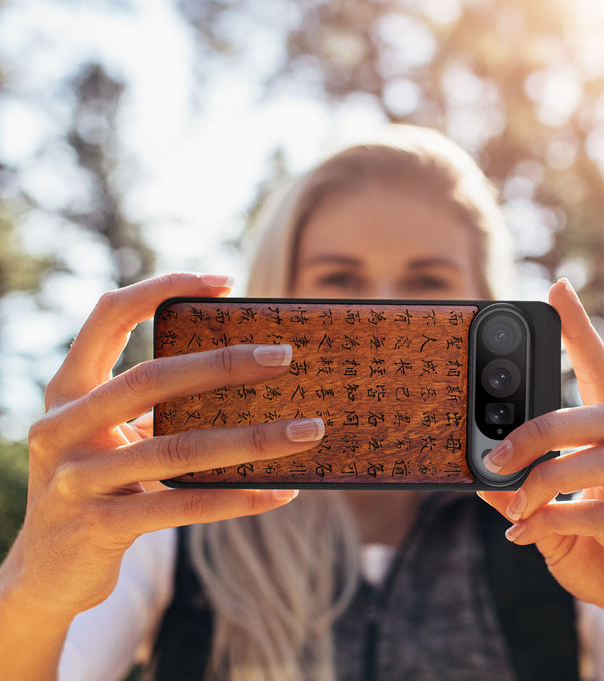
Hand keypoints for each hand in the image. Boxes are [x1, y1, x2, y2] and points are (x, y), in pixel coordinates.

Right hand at [3, 273, 324, 620]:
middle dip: (223, 364)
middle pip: (151, 379)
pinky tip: (280, 492)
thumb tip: (248, 380)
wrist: (45, 571)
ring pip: (177, 449)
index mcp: (68, 390)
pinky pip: (182, 506)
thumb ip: (155, 407)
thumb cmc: (97, 484)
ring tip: (307, 430)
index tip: (225, 282)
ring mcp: (76, 479)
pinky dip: (237, 498)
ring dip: (252, 439)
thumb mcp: (111, 436)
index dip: (162, 288)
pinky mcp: (99, 527)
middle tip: (284, 356)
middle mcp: (62, 427)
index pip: (108, 315)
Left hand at [478, 279, 603, 672]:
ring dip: (545, 478)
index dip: (582, 333)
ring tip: (512, 503)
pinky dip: (553, 521)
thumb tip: (480, 476)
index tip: (558, 290)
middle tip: (495, 453)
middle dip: (541, 428)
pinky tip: (524, 535)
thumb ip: (523, 496)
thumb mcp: (553, 521)